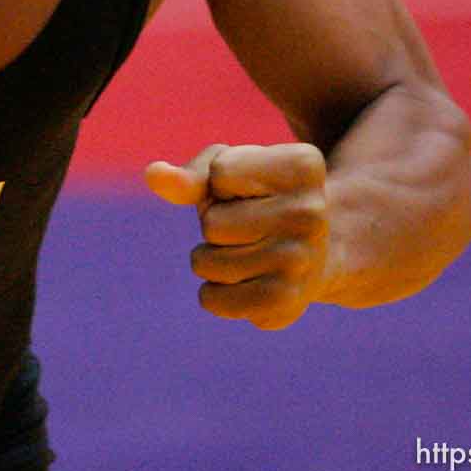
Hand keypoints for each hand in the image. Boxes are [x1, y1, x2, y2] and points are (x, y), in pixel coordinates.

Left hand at [145, 142, 330, 330]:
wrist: (317, 251)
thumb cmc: (263, 198)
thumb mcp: (234, 171)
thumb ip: (192, 174)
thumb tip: (153, 174)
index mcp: (302, 167)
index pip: (221, 172)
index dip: (223, 183)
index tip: (254, 189)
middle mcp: (310, 214)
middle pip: (211, 223)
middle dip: (214, 222)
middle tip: (249, 225)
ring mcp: (301, 262)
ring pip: (205, 264)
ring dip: (210, 258)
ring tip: (246, 252)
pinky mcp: (286, 303)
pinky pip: (213, 301)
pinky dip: (213, 294)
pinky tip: (244, 281)